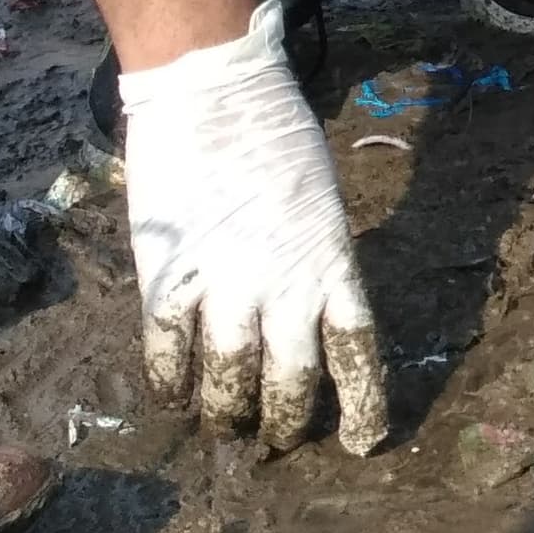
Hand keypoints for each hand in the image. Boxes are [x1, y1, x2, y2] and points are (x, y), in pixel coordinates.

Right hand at [116, 0, 388, 453]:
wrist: (213, 89)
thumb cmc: (275, 139)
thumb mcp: (318, 206)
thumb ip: (312, 264)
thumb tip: (300, 320)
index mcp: (333, 262)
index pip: (357, 351)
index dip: (362, 405)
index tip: (365, 443)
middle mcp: (285, 285)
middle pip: (291, 384)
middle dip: (284, 426)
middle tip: (275, 444)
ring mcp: (225, 286)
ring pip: (229, 383)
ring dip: (227, 416)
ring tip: (225, 428)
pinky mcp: (169, 279)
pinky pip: (169, 355)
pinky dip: (170, 386)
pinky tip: (173, 398)